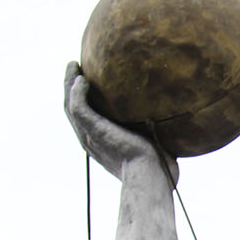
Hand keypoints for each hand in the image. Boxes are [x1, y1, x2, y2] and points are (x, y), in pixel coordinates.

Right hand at [64, 62, 177, 181]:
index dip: (83, 101)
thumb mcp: (154, 145)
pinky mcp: (93, 129)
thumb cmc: (159, 170)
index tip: (86, 83)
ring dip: (69, 84)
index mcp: (102, 145)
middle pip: (72, 110)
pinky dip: (76, 91)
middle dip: (71, 87)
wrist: (152, 174)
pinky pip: (78, 106)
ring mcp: (90, 135)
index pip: (86, 120)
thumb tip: (170, 122)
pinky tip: (82, 78)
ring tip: (73, 65)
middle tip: (74, 68)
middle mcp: (91, 140)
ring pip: (70, 105)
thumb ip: (155, 132)